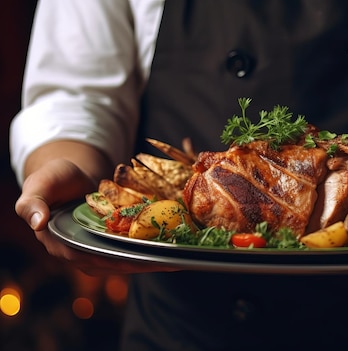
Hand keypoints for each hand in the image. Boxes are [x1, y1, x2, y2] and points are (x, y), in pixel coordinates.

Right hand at [15, 158, 175, 274]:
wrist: (72, 175)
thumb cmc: (54, 178)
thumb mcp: (41, 185)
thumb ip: (33, 202)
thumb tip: (37, 222)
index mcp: (61, 244)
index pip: (89, 259)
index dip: (114, 261)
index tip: (137, 261)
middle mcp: (81, 253)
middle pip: (114, 264)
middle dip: (141, 264)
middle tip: (168, 261)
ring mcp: (98, 250)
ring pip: (127, 261)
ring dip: (150, 260)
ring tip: (176, 258)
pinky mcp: (113, 244)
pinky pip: (133, 250)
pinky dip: (151, 250)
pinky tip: (172, 247)